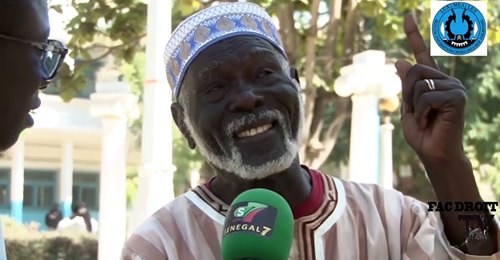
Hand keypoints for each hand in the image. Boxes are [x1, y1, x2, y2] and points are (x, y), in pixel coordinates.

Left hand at [395, 14, 466, 160]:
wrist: (433, 153)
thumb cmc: (421, 134)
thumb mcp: (409, 107)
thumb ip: (407, 85)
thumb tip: (401, 61)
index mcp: (433, 82)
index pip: (422, 54)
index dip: (414, 34)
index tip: (408, 15)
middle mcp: (446, 80)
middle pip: (414, 70)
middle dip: (407, 93)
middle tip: (416, 113)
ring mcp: (454, 87)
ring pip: (418, 83)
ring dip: (414, 105)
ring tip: (425, 119)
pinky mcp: (457, 96)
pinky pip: (426, 96)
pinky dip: (421, 111)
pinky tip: (430, 121)